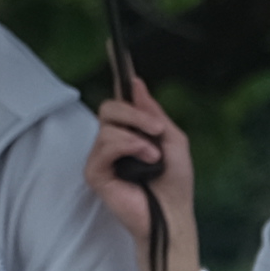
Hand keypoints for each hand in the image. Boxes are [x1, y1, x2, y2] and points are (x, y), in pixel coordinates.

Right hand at [89, 87, 193, 270]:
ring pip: (107, 126)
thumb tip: (136, 85)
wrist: (174, 214)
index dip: (118, 80)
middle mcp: (114, 142)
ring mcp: (103, 157)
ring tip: (152, 156)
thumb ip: (153, 112)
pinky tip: (143, 160)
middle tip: (156, 129)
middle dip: (135, 114)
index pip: (119, 102)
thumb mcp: (172, 139)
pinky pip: (103, 146)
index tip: (122, 57)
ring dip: (136, 136)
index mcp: (131, 131)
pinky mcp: (95, 173)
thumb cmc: (174, 183)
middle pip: (109, 108)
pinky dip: (126, 147)